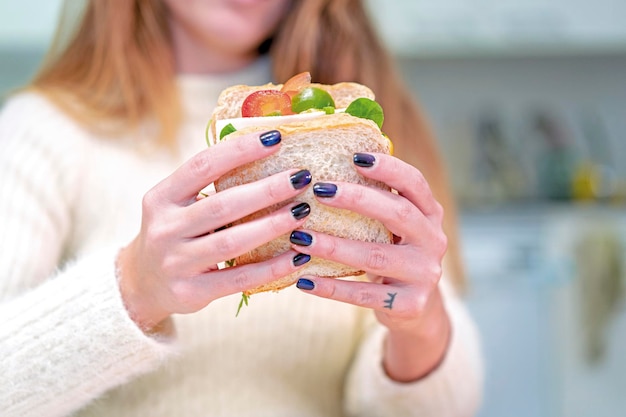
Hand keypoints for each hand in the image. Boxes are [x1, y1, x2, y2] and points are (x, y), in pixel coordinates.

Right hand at [117, 130, 312, 330]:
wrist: (142, 284)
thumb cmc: (175, 233)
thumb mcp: (178, 204)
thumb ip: (209, 183)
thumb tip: (267, 150)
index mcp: (161, 197)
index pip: (203, 165)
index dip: (240, 150)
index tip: (276, 138)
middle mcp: (165, 228)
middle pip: (222, 205)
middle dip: (266, 190)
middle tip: (300, 178)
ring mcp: (176, 263)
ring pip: (231, 242)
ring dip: (272, 226)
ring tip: (302, 212)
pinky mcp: (191, 292)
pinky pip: (239, 279)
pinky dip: (272, 268)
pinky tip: (298, 257)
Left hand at [288, 152, 450, 380]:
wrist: (413, 308)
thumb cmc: (392, 254)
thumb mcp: (394, 227)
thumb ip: (378, 200)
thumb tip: (332, 161)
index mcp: (430, 214)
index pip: (415, 183)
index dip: (389, 167)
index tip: (355, 156)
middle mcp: (433, 241)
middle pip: (397, 213)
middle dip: (357, 199)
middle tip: (319, 190)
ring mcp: (423, 274)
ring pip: (374, 257)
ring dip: (333, 246)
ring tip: (299, 237)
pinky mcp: (409, 304)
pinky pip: (363, 294)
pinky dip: (331, 287)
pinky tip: (304, 280)